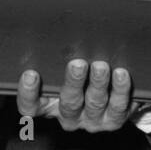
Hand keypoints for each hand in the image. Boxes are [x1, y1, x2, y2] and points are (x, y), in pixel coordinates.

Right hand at [16, 59, 135, 132]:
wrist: (109, 95)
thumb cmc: (77, 75)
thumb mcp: (60, 69)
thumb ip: (53, 58)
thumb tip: (52, 29)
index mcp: (48, 106)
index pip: (30, 106)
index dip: (28, 94)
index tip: (30, 74)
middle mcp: (69, 116)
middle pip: (68, 103)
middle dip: (73, 83)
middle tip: (77, 64)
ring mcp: (92, 120)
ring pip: (94, 104)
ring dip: (98, 84)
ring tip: (101, 66)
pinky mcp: (114, 120)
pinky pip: (119, 107)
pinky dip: (121, 90)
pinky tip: (121, 74)